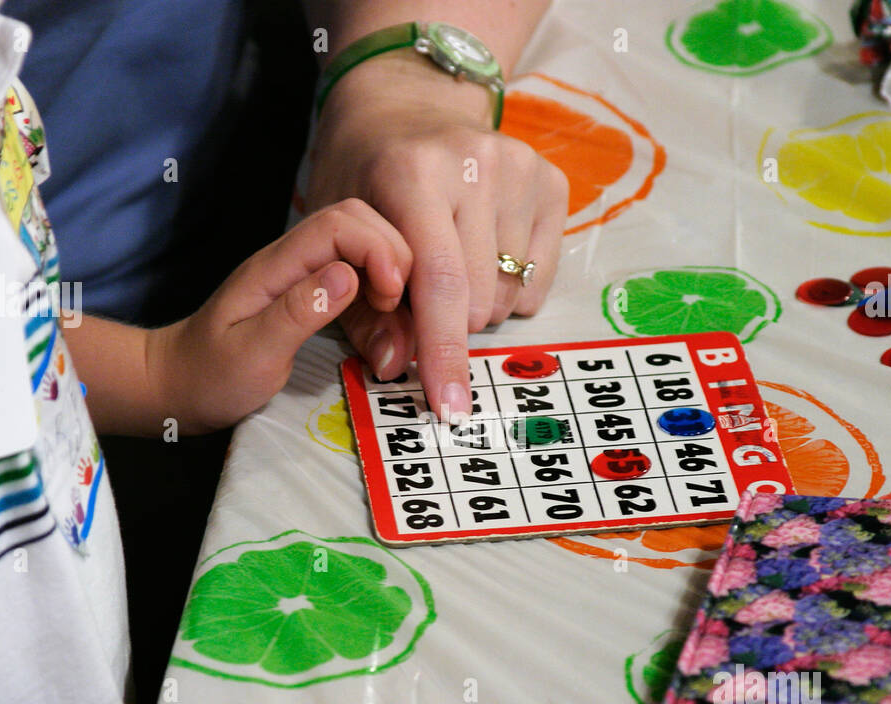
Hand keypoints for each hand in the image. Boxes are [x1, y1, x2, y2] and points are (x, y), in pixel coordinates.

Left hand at [152, 198, 411, 433]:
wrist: (177, 384)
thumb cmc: (210, 376)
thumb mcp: (253, 353)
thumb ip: (298, 314)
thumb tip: (348, 276)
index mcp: (276, 266)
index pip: (338, 225)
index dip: (378, 250)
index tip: (392, 296)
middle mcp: (291, 260)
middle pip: (357, 222)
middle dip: (392, 255)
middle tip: (398, 308)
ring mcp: (300, 273)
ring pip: (360, 246)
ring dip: (389, 273)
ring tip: (396, 319)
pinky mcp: (308, 292)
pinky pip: (354, 272)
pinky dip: (379, 290)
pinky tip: (385, 321)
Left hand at [306, 54, 568, 417]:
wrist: (404, 108)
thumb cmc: (363, 178)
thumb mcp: (338, 236)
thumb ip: (362, 310)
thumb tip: (396, 369)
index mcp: (414, 173)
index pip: (440, 284)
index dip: (443, 352)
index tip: (449, 408)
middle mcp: (476, 163)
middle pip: (479, 300)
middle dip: (447, 322)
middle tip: (416, 293)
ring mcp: (522, 168)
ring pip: (511, 296)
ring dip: (477, 305)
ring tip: (448, 265)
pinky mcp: (552, 181)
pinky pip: (538, 280)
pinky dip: (508, 289)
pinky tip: (481, 253)